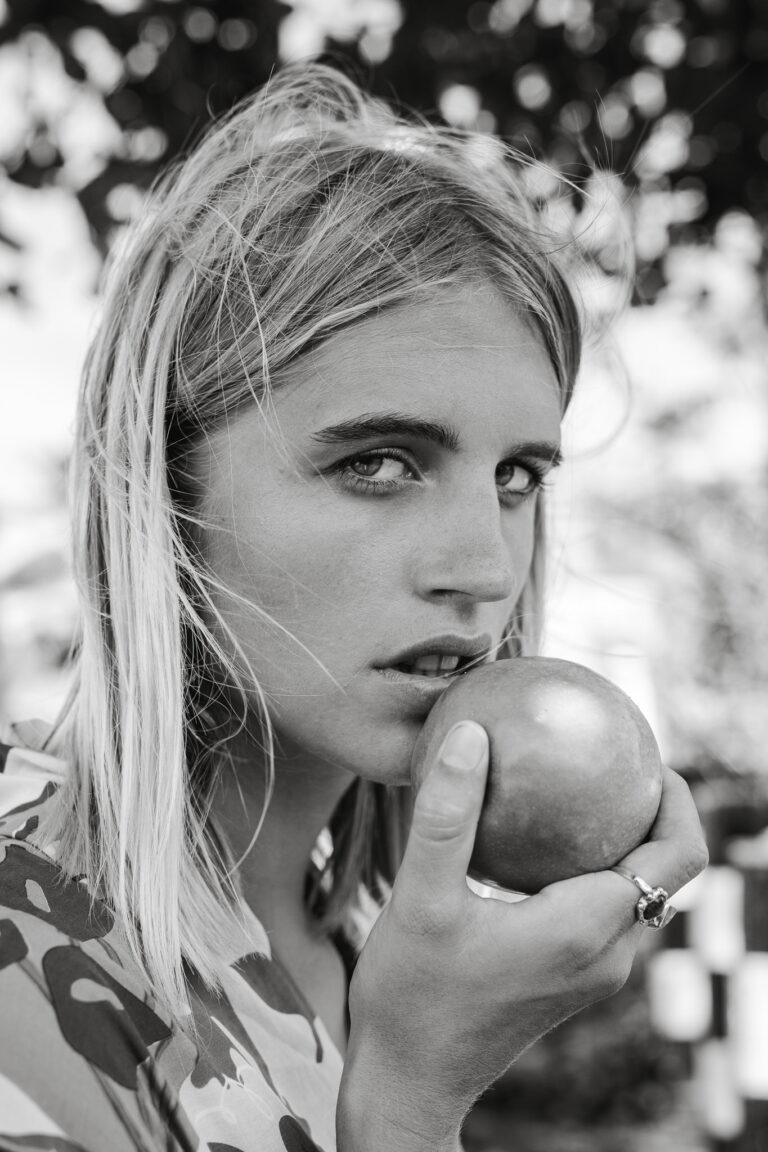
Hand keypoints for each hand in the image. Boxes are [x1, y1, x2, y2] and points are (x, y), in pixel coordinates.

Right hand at [337, 721, 706, 1151]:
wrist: (409, 1081)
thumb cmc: (412, 996)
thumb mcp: (420, 898)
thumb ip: (448, 813)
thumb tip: (472, 733)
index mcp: (585, 929)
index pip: (677, 858)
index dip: (678, 801)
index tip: (649, 755)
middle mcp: (605, 954)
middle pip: (666, 872)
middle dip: (653, 812)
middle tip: (611, 759)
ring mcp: (591, 973)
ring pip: (636, 893)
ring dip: (623, 841)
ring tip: (578, 788)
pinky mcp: (570, 980)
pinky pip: (603, 911)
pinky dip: (592, 868)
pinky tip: (538, 840)